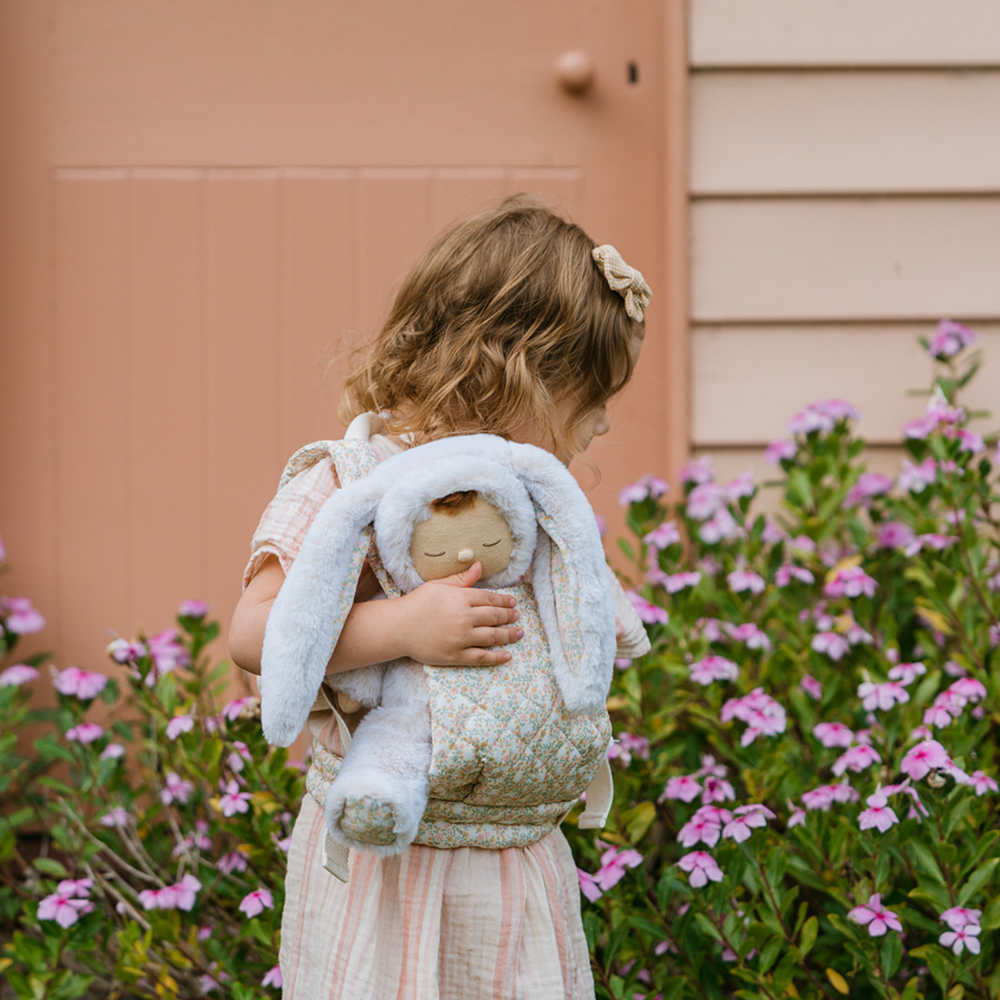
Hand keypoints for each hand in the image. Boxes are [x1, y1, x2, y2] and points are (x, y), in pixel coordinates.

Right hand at [397, 562, 521, 666]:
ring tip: (519, 633)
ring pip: (492, 637)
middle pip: (495, 617)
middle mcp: (464, 618)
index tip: (512, 602)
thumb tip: (479, 566)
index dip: (504, 601)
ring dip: (509, 635)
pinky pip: (481, 657)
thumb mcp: (439, 585)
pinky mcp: (455, 655)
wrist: (398, 627)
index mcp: (461, 598)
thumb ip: (462, 578)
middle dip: (509, 616)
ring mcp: (461, 638)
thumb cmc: (417, 603)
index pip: (490, 598)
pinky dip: (496, 657)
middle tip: (517, 616)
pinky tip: (507, 655)